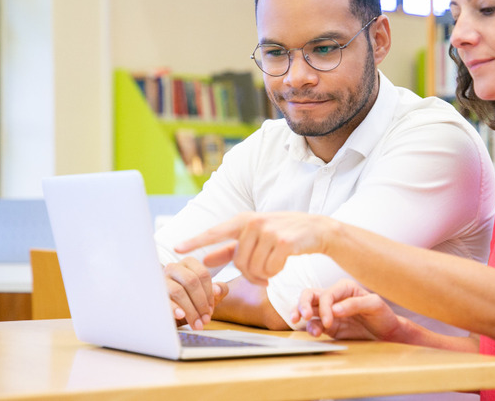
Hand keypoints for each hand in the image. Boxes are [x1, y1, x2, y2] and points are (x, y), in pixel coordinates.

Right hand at [164, 256, 228, 329]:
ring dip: (191, 310)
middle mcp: (173, 268)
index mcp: (188, 264)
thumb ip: (219, 289)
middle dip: (201, 303)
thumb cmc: (191, 301)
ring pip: (178, 291)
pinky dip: (174, 308)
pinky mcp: (153, 295)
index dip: (209, 294)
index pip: (203, 274)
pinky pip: (163, 300)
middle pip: (191, 281)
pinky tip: (181, 315)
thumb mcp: (207, 296)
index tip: (210, 310)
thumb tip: (218, 289)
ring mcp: (161, 281)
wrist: (168, 313)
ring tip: (197, 324)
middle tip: (205, 320)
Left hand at [174, 212, 338, 285]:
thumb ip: (230, 248)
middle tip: (263, 273)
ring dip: (264, 275)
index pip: (215, 232)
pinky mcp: (282, 242)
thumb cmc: (284, 234)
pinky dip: (276, 272)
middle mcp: (253, 223)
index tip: (177, 249)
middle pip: (239, 263)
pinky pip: (270, 270)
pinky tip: (283, 263)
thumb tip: (205, 258)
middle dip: (250, 274)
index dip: (196, 242)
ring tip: (273, 266)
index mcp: (243, 220)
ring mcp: (268, 231)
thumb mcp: (255, 236)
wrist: (317, 230)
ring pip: (254, 269)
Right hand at [293, 279, 405, 341]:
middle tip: (303, 316)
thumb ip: (355, 304)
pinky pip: (314, 324)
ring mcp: (330, 312)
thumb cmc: (383, 315)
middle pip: (309, 295)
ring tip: (302, 326)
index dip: (324, 308)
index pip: (326, 295)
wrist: (387, 333)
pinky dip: (309, 328)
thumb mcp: (375, 306)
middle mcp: (334, 298)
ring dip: (301, 315)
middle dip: (302, 304)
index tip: (328, 322)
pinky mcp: (329, 326)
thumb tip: (334, 309)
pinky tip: (314, 334)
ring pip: (308, 308)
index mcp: (345, 288)